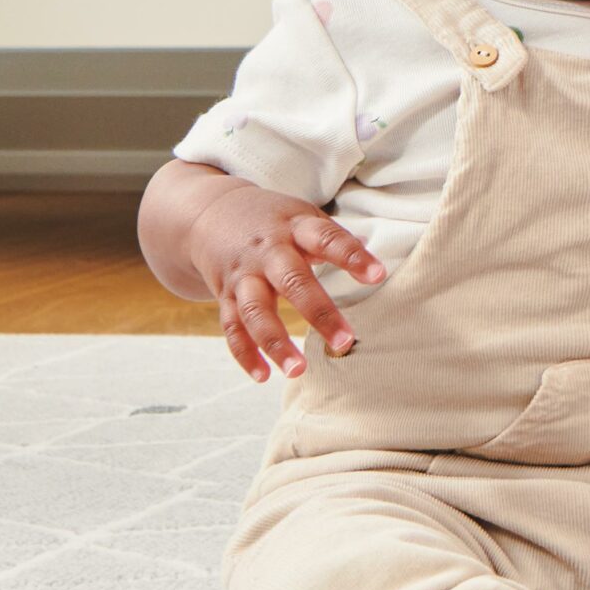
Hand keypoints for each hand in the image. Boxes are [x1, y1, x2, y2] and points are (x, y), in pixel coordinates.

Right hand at [185, 184, 384, 381]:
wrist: (210, 213)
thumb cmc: (274, 221)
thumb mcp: (304, 216)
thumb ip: (336, 241)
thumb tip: (377, 269)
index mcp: (294, 227)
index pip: (327, 239)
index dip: (352, 256)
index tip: (378, 276)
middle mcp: (267, 252)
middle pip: (291, 281)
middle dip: (318, 313)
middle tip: (345, 342)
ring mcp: (243, 275)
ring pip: (255, 311)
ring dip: (275, 343)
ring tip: (299, 370)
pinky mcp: (225, 295)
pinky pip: (232, 327)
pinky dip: (245, 354)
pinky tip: (263, 376)